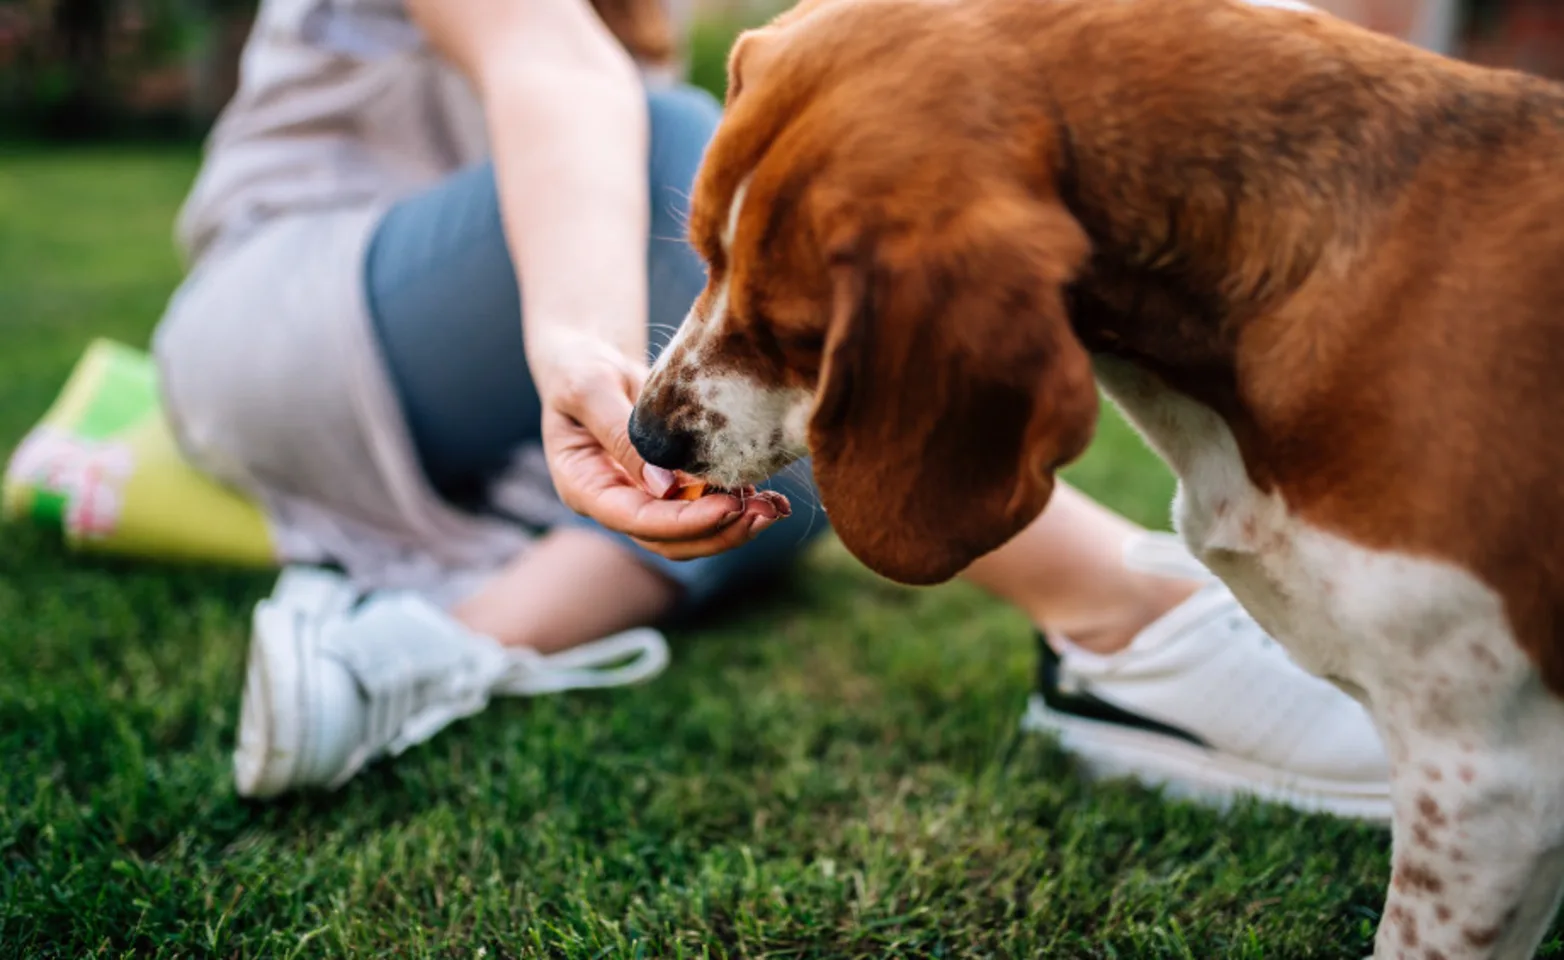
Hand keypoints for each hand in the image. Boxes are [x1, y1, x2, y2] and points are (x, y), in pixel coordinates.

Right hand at [536, 336, 789, 559]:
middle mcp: (614, 503)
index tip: (729, 506)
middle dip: (719, 531)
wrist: (589, 360)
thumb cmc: (579, 367)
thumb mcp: (590, 388)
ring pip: (690, 533)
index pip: (637, 521)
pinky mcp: (668, 487)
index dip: (685, 522)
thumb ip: (620, 434)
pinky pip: (702, 508)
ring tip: (775, 508)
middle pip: (668, 540)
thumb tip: (664, 487)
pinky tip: (769, 496)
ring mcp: (642, 498)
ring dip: (734, 526)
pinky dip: (737, 506)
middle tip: (766, 513)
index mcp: (584, 487)